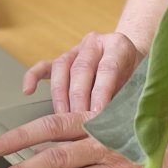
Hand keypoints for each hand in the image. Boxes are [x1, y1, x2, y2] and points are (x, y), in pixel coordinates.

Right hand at [22, 30, 144, 115]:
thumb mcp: (139, 86)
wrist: (133, 62)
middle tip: (79, 122)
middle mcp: (95, 43)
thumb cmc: (137, 78)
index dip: (101, 93)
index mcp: (118, 46)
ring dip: (61, 97)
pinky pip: (44, 66)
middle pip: (81, 69)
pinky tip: (28, 91)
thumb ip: (128, 99)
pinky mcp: (62, 60)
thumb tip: (118, 124)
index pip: (107, 69)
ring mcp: (76, 50)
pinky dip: (33, 77)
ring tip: (63, 119)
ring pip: (61, 68)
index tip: (97, 115)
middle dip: (78, 100)